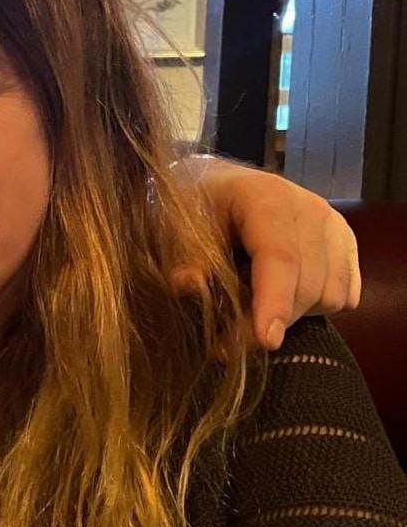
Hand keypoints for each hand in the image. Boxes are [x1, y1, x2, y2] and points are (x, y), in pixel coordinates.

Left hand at [182, 156, 360, 348]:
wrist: (222, 184)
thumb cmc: (198, 205)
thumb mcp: (178, 223)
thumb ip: (185, 256)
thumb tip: (185, 286)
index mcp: (267, 198)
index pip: (279, 257)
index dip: (274, 302)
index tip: (267, 341)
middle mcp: (311, 209)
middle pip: (307, 285)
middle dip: (270, 321)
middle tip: (227, 342)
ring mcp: (335, 225)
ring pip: (330, 296)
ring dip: (293, 314)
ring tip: (254, 299)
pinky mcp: (347, 243)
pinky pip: (345, 296)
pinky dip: (316, 308)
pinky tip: (282, 294)